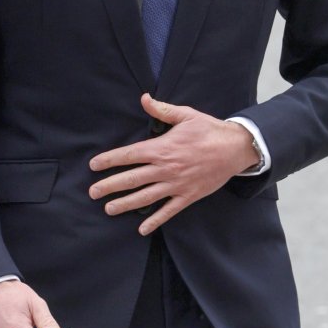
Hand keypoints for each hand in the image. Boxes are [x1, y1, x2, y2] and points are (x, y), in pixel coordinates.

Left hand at [89, 94, 259, 235]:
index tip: (94, 165)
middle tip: (92, 192)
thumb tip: (144, 98)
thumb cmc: (209, 130)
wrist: (235, 148)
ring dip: (125, 204)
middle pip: (131, 178)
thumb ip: (162, 110)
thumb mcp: (186, 115)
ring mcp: (176, 184)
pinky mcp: (188, 196)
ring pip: (145, 197)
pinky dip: (155, 220)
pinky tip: (141, 229)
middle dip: (109, 186)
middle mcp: (165, 168)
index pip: (129, 155)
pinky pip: (168, 211)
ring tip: (108, 209)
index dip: (109, 160)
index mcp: (162, 148)